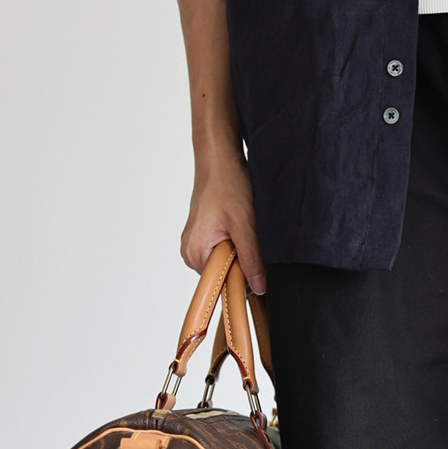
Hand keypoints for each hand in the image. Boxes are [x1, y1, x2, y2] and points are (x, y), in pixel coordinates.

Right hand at [181, 143, 266, 294]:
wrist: (218, 161)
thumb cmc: (227, 186)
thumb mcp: (245, 226)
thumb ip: (251, 259)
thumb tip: (258, 287)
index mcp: (196, 253)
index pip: (221, 285)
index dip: (242, 279)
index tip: (256, 267)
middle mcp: (189, 252)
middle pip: (222, 275)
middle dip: (240, 263)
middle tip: (248, 238)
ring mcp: (193, 244)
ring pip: (223, 263)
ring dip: (237, 252)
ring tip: (240, 229)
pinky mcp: (200, 236)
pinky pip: (220, 251)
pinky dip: (233, 244)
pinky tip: (236, 227)